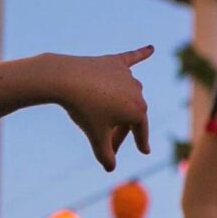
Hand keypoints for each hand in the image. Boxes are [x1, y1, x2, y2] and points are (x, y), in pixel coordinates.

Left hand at [53, 47, 154, 171]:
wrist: (66, 79)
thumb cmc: (83, 110)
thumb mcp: (95, 137)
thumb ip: (105, 155)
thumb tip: (110, 169)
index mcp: (138, 111)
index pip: (139, 131)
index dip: (140, 143)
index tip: (143, 151)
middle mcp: (138, 92)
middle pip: (132, 115)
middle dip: (122, 130)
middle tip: (110, 146)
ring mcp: (126, 75)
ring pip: (127, 94)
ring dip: (120, 106)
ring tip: (109, 116)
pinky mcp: (114, 62)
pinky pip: (131, 58)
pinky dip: (141, 54)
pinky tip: (150, 48)